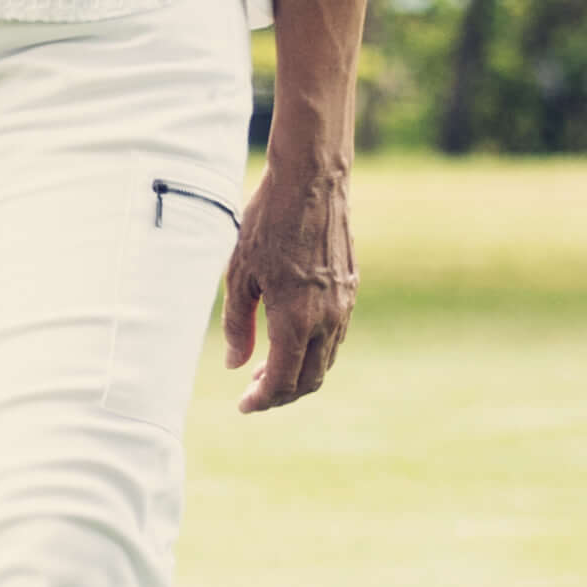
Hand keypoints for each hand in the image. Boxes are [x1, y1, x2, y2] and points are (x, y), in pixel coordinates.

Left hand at [220, 143, 353, 412]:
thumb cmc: (268, 222)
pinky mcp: (351, 288)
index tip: (243, 405)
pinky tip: (291, 338)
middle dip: (281, 394)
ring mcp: (344, 305)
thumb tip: (235, 364)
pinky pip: (335, 336)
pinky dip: (314, 351)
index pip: (282, 382)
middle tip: (252, 390)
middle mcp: (326, 319)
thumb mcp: (239, 273)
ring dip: (299, 374)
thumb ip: (238, 324)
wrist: (312, 181)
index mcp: (295, 320)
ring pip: (326, 361)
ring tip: (267, 365)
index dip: (261, 400)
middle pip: (309, 381)